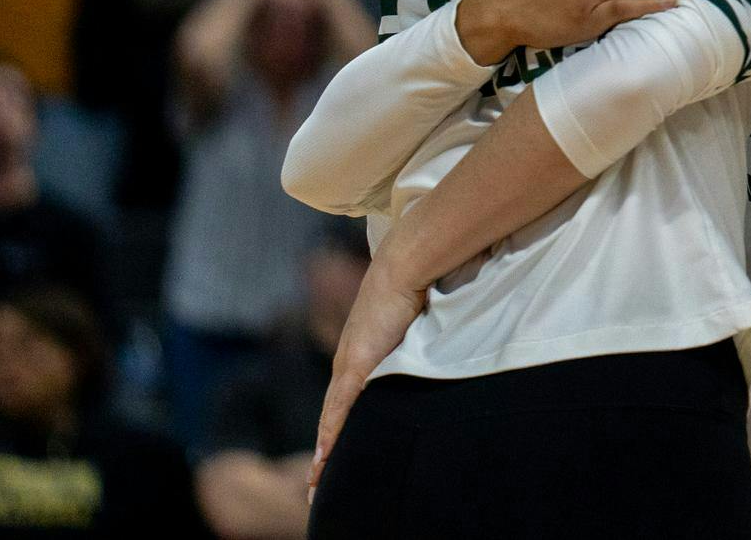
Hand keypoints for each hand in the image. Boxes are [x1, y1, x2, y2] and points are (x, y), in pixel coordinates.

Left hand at [308, 257, 427, 502]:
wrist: (405, 267)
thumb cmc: (414, 285)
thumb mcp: (415, 321)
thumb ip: (417, 338)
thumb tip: (435, 342)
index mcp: (360, 352)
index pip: (344, 399)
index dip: (337, 428)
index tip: (330, 454)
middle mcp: (348, 361)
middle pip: (333, 415)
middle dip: (326, 449)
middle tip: (316, 482)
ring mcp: (349, 365)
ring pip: (331, 419)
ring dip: (325, 453)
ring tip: (315, 484)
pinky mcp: (356, 366)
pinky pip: (339, 411)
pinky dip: (331, 437)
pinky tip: (323, 461)